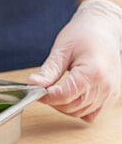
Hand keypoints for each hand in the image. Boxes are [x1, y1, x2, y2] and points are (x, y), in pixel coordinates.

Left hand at [28, 0, 121, 121]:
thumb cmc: (82, 35)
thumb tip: (33, 85)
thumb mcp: (61, 50)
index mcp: (93, 72)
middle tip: (44, 86)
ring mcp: (110, 93)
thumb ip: (48, 71)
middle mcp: (105, 86)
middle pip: (70, 106)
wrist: (103, 29)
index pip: (64, 95)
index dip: (45, 95)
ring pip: (79, 113)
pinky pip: (91, 114)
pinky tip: (71, 95)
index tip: (34, 89)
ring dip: (63, 105)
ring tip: (57, 87)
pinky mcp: (111, 97)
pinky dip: (78, 109)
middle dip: (52, 100)